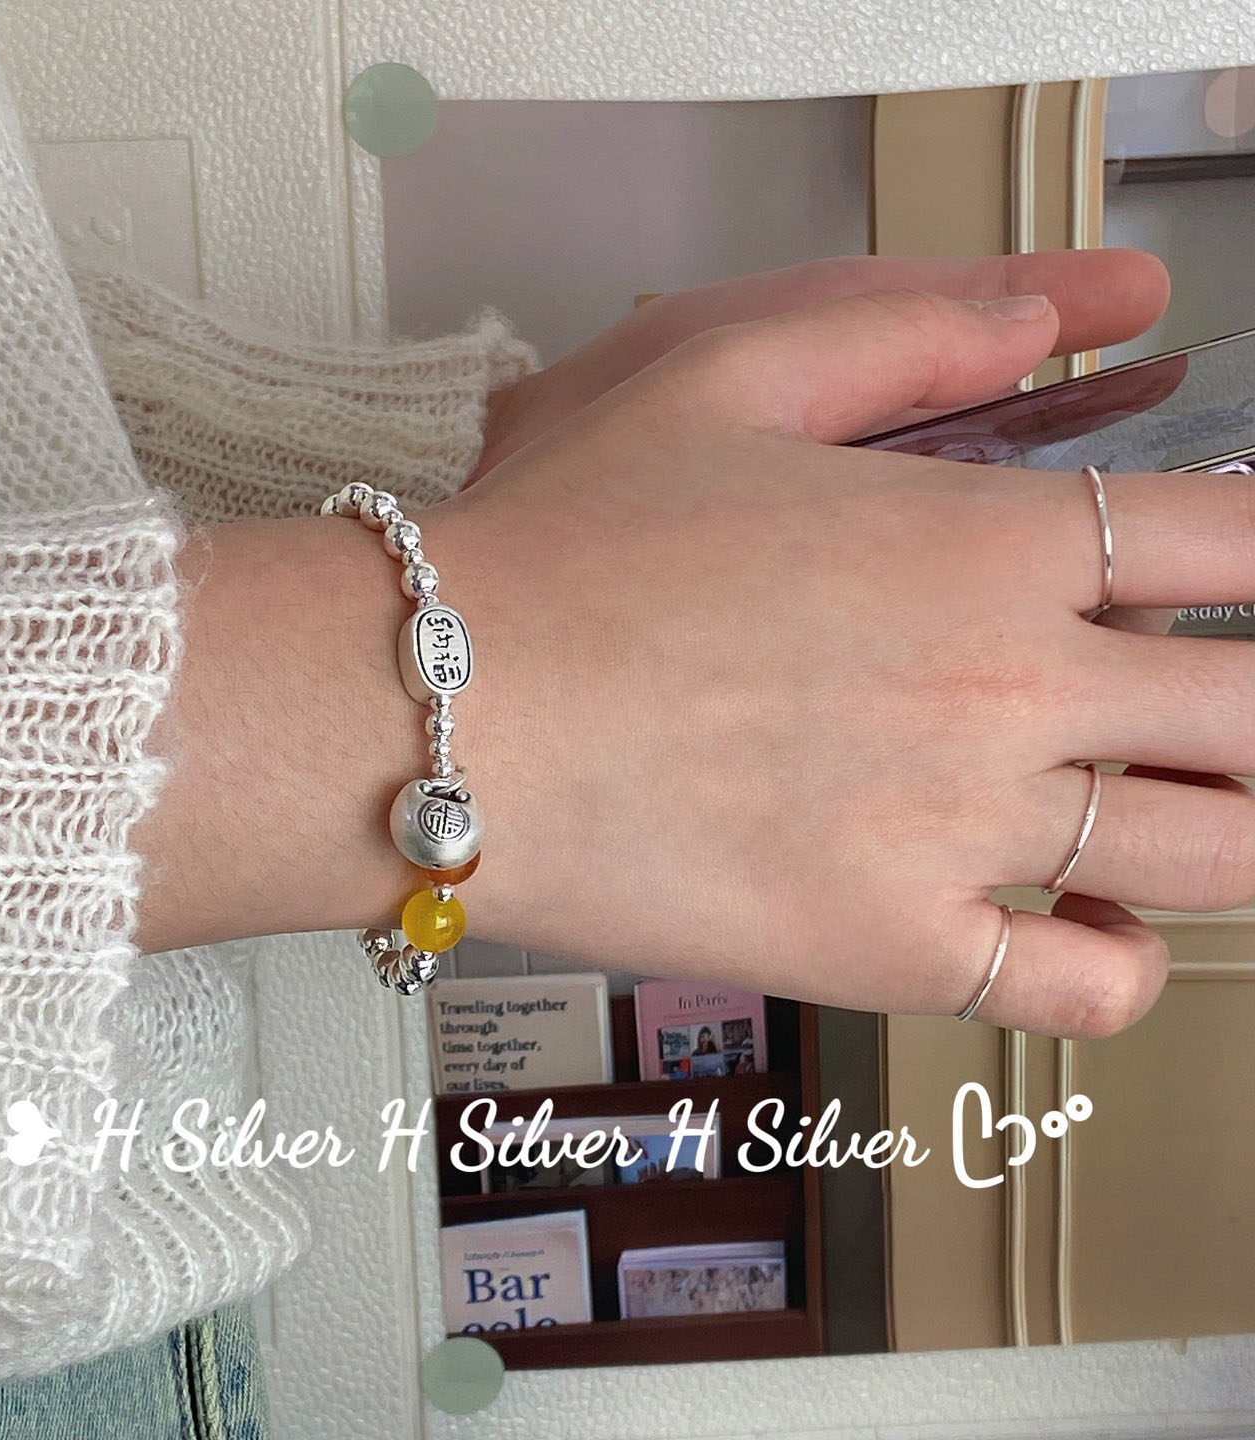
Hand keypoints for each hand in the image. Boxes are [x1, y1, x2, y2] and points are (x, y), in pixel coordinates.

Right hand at [420, 284, 1253, 1038]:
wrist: (437, 712)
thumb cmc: (557, 552)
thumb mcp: (721, 373)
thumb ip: (909, 337)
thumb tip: (1048, 320)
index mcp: (982, 545)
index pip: (1241, 542)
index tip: (1240, 575)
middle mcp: (1003, 694)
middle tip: (1213, 702)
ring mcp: (957, 835)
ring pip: (1215, 855)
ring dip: (1229, 821)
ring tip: (1178, 798)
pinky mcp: (888, 948)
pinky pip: (1085, 989)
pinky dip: (1122, 963)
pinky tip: (1081, 919)